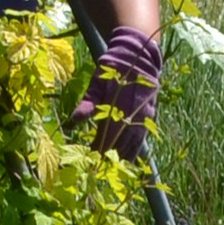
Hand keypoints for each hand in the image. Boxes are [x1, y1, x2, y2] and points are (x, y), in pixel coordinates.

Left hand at [70, 25, 161, 161]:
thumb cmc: (113, 68)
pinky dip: (137, 148)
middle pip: (121, 143)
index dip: (98, 149)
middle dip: (110, 157)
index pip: (107, 136)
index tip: (89, 160)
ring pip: (135, 142)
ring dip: (125, 156)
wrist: (139, 54)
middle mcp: (133, 114)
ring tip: (115, 168)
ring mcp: (144, 115)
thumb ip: (87, 104)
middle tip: (100, 170)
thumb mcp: (97, 82)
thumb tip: (72, 122)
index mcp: (118, 108)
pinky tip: (131, 156)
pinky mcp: (150, 114)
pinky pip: (143, 136)